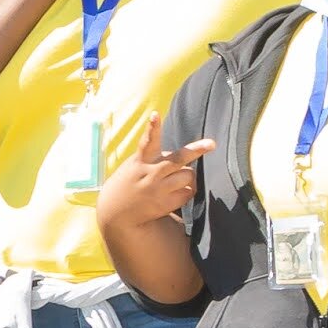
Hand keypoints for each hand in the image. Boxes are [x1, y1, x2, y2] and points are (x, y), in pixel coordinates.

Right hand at [98, 138, 213, 240]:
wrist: (115, 212)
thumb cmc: (130, 182)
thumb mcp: (134, 166)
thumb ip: (155, 158)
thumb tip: (184, 161)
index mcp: (141, 161)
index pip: (148, 142)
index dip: (152, 128)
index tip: (155, 115)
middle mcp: (151, 174)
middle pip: (178, 159)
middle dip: (196, 150)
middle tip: (212, 143)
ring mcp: (159, 190)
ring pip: (189, 175)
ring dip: (187, 175)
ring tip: (175, 180)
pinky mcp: (166, 204)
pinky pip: (190, 192)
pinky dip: (186, 190)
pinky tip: (174, 193)